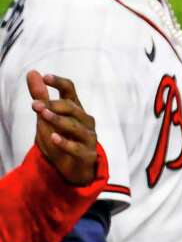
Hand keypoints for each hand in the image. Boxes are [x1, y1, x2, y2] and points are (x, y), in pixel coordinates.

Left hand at [27, 71, 98, 185]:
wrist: (72, 168)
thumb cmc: (61, 138)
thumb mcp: (46, 117)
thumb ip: (41, 96)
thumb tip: (32, 72)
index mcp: (75, 108)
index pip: (70, 90)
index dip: (59, 83)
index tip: (45, 77)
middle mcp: (85, 120)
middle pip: (72, 107)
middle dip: (53, 105)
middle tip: (35, 105)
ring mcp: (88, 137)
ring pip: (75, 126)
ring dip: (58, 120)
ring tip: (43, 115)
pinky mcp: (87, 154)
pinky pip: (76, 147)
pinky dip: (65, 142)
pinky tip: (54, 138)